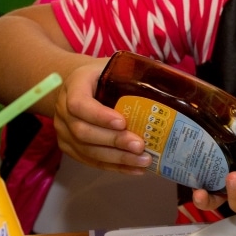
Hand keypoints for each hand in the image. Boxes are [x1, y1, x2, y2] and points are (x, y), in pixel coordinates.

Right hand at [52, 60, 152, 174]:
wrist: (79, 84)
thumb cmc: (103, 75)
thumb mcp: (114, 65)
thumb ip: (135, 73)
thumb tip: (173, 85)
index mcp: (74, 84)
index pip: (79, 104)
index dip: (100, 116)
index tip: (123, 122)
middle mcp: (63, 109)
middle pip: (83, 131)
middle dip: (114, 141)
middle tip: (140, 145)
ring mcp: (64, 130)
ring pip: (87, 150)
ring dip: (117, 158)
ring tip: (143, 160)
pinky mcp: (70, 147)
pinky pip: (91, 161)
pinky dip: (114, 167)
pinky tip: (135, 169)